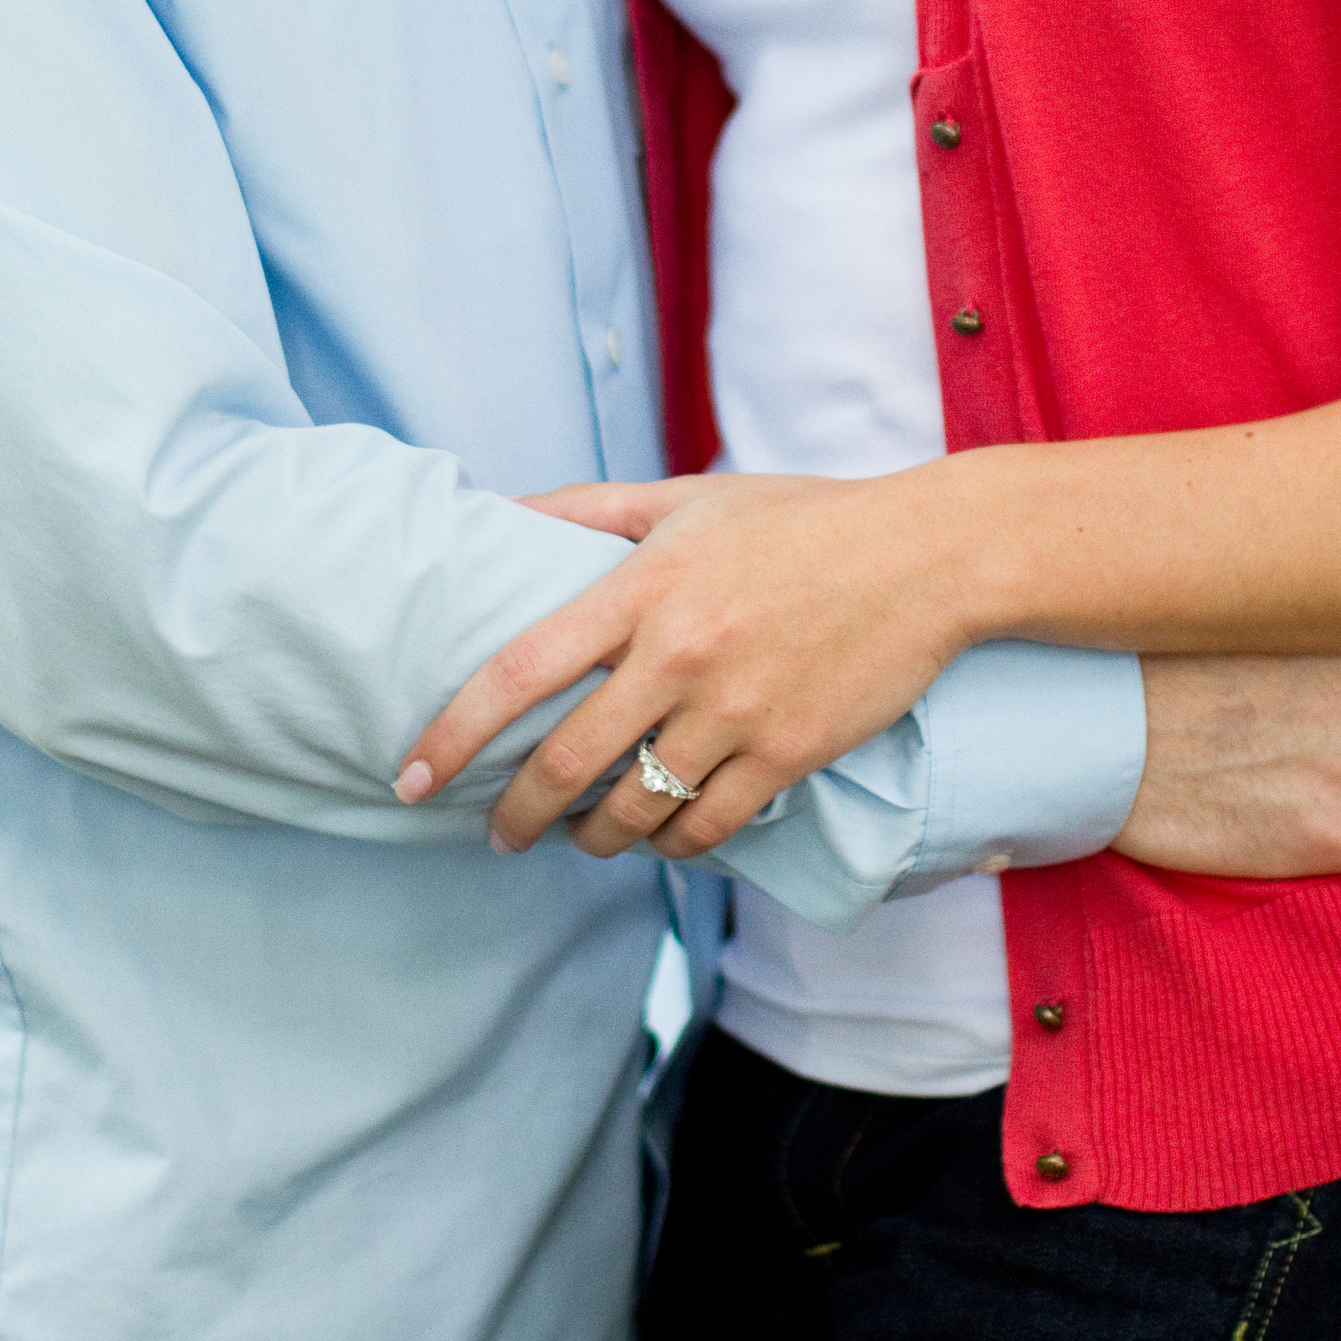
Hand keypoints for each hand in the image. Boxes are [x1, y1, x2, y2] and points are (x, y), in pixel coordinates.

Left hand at [395, 469, 975, 859]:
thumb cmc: (801, 519)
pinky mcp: (789, 753)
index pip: (520, 671)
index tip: (413, 775)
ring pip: (634, 811)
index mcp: (640, 587)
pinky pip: (706, 828)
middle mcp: (679, 655)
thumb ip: (589, 508)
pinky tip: (660, 837)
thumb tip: (504, 510)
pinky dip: (671, 845)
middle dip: (514, 815)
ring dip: (594, 838)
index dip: (454, 732)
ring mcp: (735, 711)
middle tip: (496, 834)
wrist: (927, 556)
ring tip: (581, 836)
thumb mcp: (687, 496)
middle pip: (565, 764)